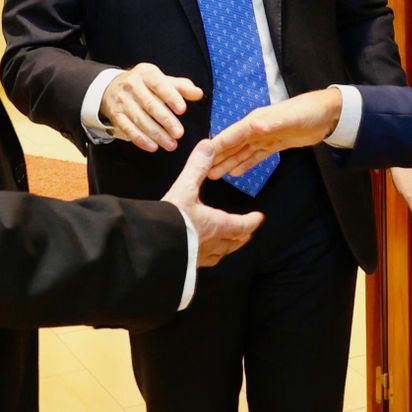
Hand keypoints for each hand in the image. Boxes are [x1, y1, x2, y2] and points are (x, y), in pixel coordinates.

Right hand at [101, 63, 203, 152]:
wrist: (112, 87)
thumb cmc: (145, 85)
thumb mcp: (162, 80)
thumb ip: (181, 87)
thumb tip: (198, 94)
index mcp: (146, 73)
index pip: (159, 84)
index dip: (171, 97)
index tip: (182, 110)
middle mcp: (132, 85)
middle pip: (150, 104)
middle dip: (166, 120)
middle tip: (179, 133)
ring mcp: (122, 101)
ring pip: (139, 119)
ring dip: (156, 134)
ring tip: (171, 144)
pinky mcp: (116, 115)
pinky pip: (128, 129)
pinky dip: (140, 139)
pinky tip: (153, 147)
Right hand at [162, 140, 264, 266]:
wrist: (151, 246)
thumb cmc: (172, 218)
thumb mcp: (184, 189)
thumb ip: (197, 168)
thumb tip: (208, 145)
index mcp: (216, 225)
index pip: (241, 225)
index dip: (251, 221)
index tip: (259, 218)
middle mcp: (212, 244)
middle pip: (233, 243)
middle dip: (241, 237)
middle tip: (246, 233)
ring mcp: (199, 258)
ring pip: (220, 255)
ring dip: (227, 248)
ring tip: (227, 244)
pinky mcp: (186, 266)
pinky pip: (204, 263)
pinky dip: (208, 257)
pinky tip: (201, 256)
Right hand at [208, 88, 342, 178]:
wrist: (327, 114)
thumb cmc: (307, 112)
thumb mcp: (290, 117)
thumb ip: (272, 123)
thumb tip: (253, 125)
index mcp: (256, 121)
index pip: (232, 135)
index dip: (217, 145)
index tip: (201, 156)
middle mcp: (257, 129)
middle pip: (233, 145)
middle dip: (218, 158)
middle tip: (202, 172)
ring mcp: (265, 137)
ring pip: (242, 152)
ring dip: (229, 162)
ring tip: (214, 175)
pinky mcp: (275, 144)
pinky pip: (256, 156)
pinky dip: (246, 164)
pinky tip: (236, 172)